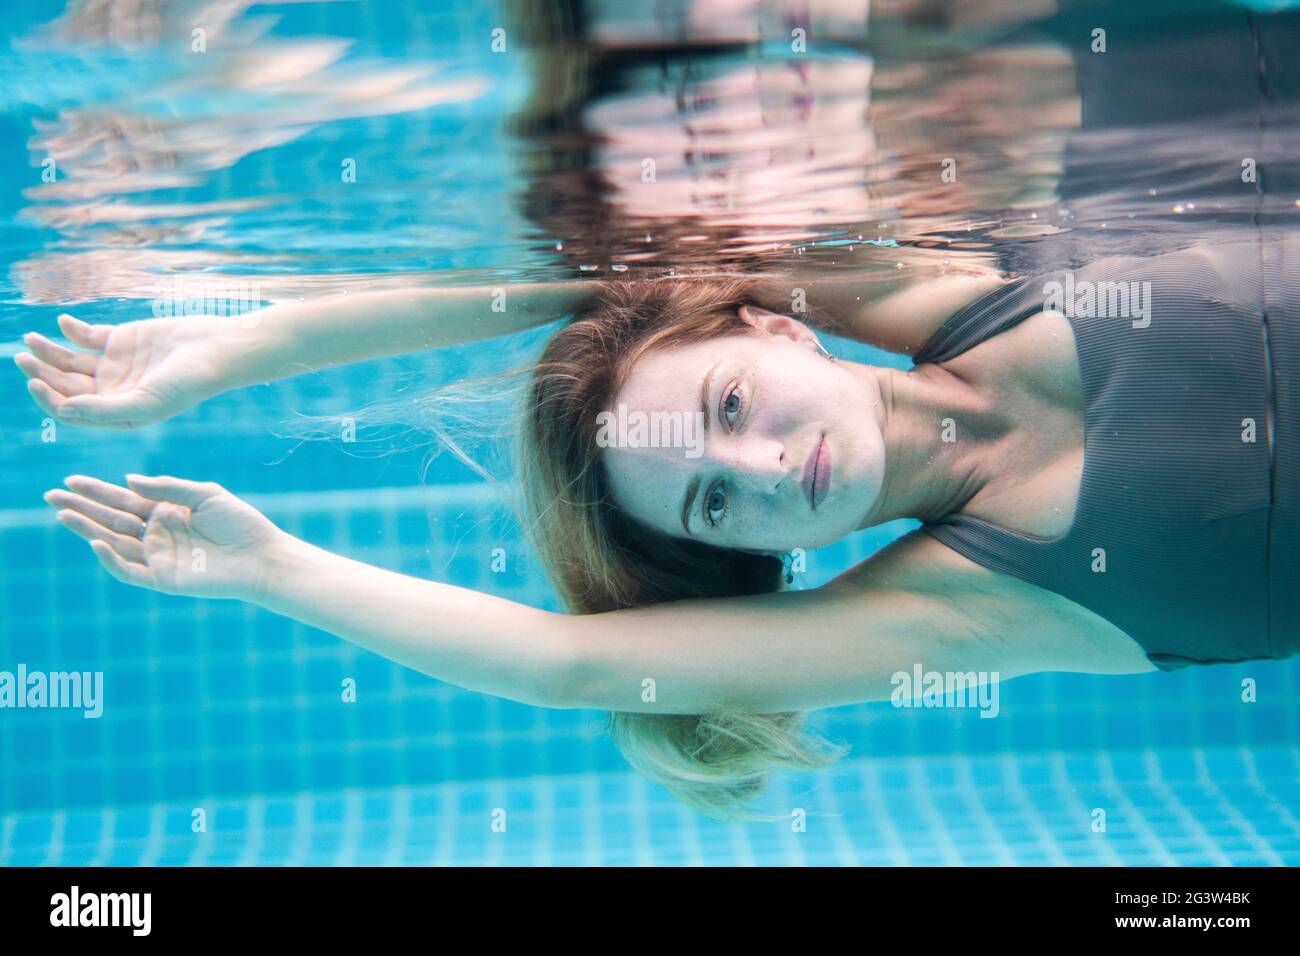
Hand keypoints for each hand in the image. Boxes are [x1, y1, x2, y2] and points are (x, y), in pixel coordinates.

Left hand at [15, 313, 239, 428]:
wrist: (214, 349)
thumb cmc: (187, 383)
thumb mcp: (145, 403)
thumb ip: (104, 410)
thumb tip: (64, 410)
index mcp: (116, 413)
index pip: (71, 409)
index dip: (48, 398)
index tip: (34, 381)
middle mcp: (111, 391)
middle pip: (65, 384)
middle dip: (41, 372)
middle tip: (22, 357)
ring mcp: (114, 365)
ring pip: (70, 360)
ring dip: (49, 351)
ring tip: (30, 340)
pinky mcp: (120, 340)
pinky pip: (86, 336)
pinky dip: (71, 330)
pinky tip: (63, 323)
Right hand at [45, 474, 284, 600]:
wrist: (262, 555)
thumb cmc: (240, 523)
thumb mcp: (204, 495)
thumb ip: (168, 488)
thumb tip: (128, 480)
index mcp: (166, 513)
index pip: (123, 500)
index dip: (97, 491)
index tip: (71, 479)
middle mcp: (157, 535)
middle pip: (111, 520)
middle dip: (82, 508)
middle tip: (52, 495)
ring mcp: (158, 558)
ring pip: (114, 543)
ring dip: (87, 529)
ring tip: (64, 514)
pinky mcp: (163, 579)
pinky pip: (130, 571)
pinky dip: (111, 559)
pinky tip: (95, 542)